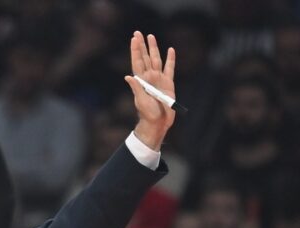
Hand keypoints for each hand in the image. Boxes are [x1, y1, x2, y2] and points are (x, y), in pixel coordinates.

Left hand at [123, 31, 175, 148]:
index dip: (135, 50)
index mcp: (141, 80)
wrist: (158, 122)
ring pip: (156, 59)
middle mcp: (149, 77)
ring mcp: (159, 79)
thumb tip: (128, 77)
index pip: (137, 61)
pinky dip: (170, 59)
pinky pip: (170, 68)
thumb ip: (136, 88)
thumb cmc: (148, 114)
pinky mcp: (168, 83)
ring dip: (154, 48)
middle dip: (142, 45)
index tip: (134, 39)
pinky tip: (170, 50)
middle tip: (139, 32)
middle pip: (145, 57)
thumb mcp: (141, 100)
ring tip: (151, 36)